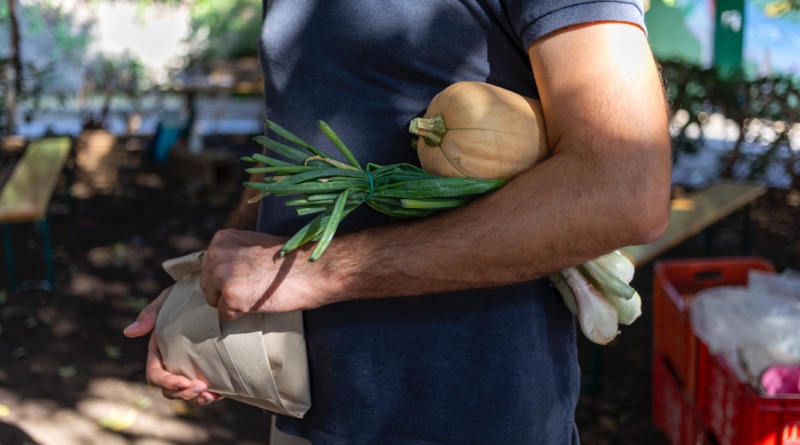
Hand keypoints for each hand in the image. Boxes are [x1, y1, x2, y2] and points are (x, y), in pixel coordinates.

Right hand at [124, 285, 223, 405]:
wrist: (207, 293)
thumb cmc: (182, 295)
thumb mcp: (166, 301)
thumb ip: (150, 315)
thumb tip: (128, 332)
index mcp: (158, 352)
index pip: (155, 375)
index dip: (167, 382)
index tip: (184, 382)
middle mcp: (171, 363)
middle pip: (170, 390)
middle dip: (184, 394)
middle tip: (202, 388)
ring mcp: (188, 367)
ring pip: (186, 393)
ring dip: (196, 398)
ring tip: (211, 395)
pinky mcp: (205, 368)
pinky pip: (205, 388)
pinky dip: (211, 394)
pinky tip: (219, 393)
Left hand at [201, 229, 331, 319]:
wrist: (312, 270)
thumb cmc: (289, 261)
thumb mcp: (254, 246)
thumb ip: (233, 254)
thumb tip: (218, 271)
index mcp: (221, 239)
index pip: (209, 267)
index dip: (230, 277)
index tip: (250, 275)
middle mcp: (216, 253)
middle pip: (208, 285)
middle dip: (227, 291)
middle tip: (255, 286)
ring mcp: (221, 274)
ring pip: (214, 301)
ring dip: (234, 302)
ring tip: (258, 292)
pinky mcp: (230, 295)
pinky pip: (226, 315)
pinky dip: (242, 314)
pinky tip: (260, 301)